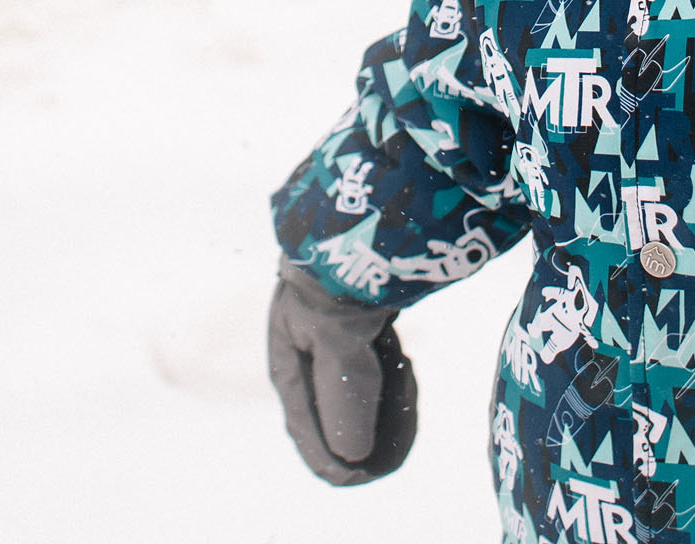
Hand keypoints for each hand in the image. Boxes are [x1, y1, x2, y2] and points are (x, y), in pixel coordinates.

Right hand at [266, 259, 418, 484]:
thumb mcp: (340, 349)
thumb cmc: (338, 281)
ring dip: (377, 404)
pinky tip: (406, 368)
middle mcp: (305, 346)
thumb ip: (344, 402)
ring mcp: (333, 327)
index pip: (303, 426)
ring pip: (356, 382)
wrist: (358, 216)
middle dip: (357, 434)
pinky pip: (372, 355)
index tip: (358, 478)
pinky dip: (389, 371)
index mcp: (288, 360)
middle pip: (330, 407)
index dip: (328, 459)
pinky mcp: (360, 309)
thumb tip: (351, 455)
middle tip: (387, 456)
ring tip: (403, 415)